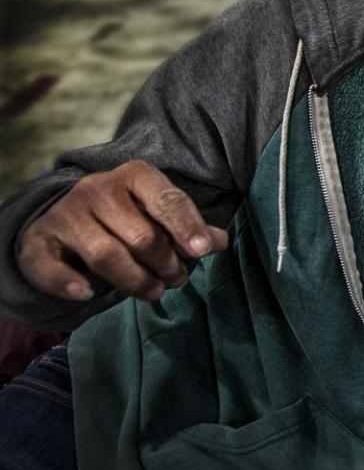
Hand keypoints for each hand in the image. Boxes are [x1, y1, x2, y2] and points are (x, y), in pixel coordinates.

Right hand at [17, 161, 228, 302]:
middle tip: (177, 279)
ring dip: (135, 281)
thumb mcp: (156, 212)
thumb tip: (219, 242)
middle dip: (165, 263)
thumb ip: (187, 226)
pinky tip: (87, 294)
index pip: (166, 200)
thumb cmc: (124, 214)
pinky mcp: (38, 241)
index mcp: (133, 175)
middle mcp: (96, 189)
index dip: (187, 226)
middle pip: (140, 236)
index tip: (203, 251)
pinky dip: (67, 283)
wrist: (63, 215)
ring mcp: (65, 215)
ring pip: (105, 255)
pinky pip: (50, 266)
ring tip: (155, 291)